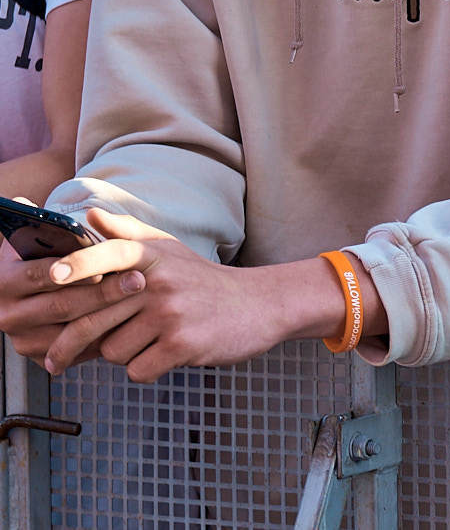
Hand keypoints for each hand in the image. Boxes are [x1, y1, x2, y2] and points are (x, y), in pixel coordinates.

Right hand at [0, 233, 143, 369]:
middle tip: (138, 281)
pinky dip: (101, 338)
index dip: (76, 271)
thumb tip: (78, 212)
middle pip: (60, 305)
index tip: (106, 268)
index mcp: (6, 279)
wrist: (34, 290)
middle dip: (103, 293)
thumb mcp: (44, 239)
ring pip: (70, 332)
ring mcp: (22, 337)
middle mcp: (8, 312)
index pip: (41, 275)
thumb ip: (55, 224)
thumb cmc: (46, 257)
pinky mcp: (37, 355)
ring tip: (139, 301)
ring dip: (108, 318)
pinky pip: (74, 352)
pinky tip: (128, 324)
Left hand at [22, 210, 325, 382]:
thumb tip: (89, 214)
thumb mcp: (170, 249)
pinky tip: (166, 355)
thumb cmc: (205, 280)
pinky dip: (146, 369)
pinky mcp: (184, 343)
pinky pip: (138, 370)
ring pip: (114, 351)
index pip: (109, 254)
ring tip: (148, 341)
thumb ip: (127, 233)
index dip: (79, 265)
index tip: (55, 277)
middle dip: (70, 345)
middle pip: (93, 320)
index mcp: (153, 257)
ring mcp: (173, 313)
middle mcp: (161, 281)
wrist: (260, 304)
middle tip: (55, 361)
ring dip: (124, 355)